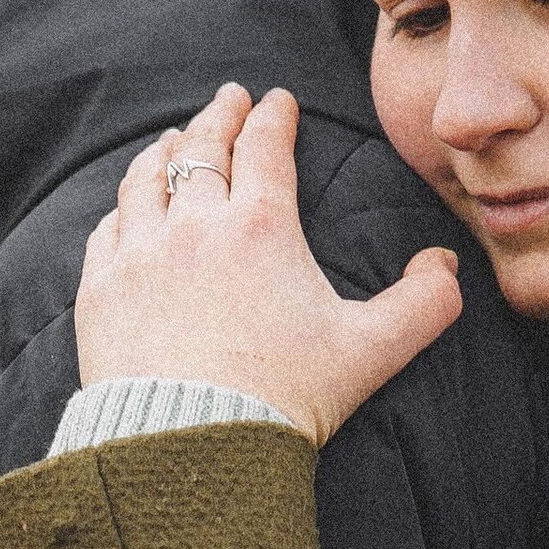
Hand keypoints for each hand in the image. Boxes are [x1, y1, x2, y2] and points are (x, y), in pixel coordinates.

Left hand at [77, 83, 463, 446]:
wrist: (192, 449)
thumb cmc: (283, 400)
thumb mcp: (370, 352)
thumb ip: (422, 305)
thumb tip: (448, 266)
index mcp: (260, 227)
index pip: (265, 147)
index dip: (273, 117)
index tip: (277, 101)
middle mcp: (194, 227)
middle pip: (201, 149)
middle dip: (218, 116)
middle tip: (228, 99)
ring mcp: (140, 256)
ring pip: (145, 181)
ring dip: (162, 153)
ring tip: (170, 141)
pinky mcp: (100, 292)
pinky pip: (108, 231)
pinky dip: (122, 211)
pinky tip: (128, 211)